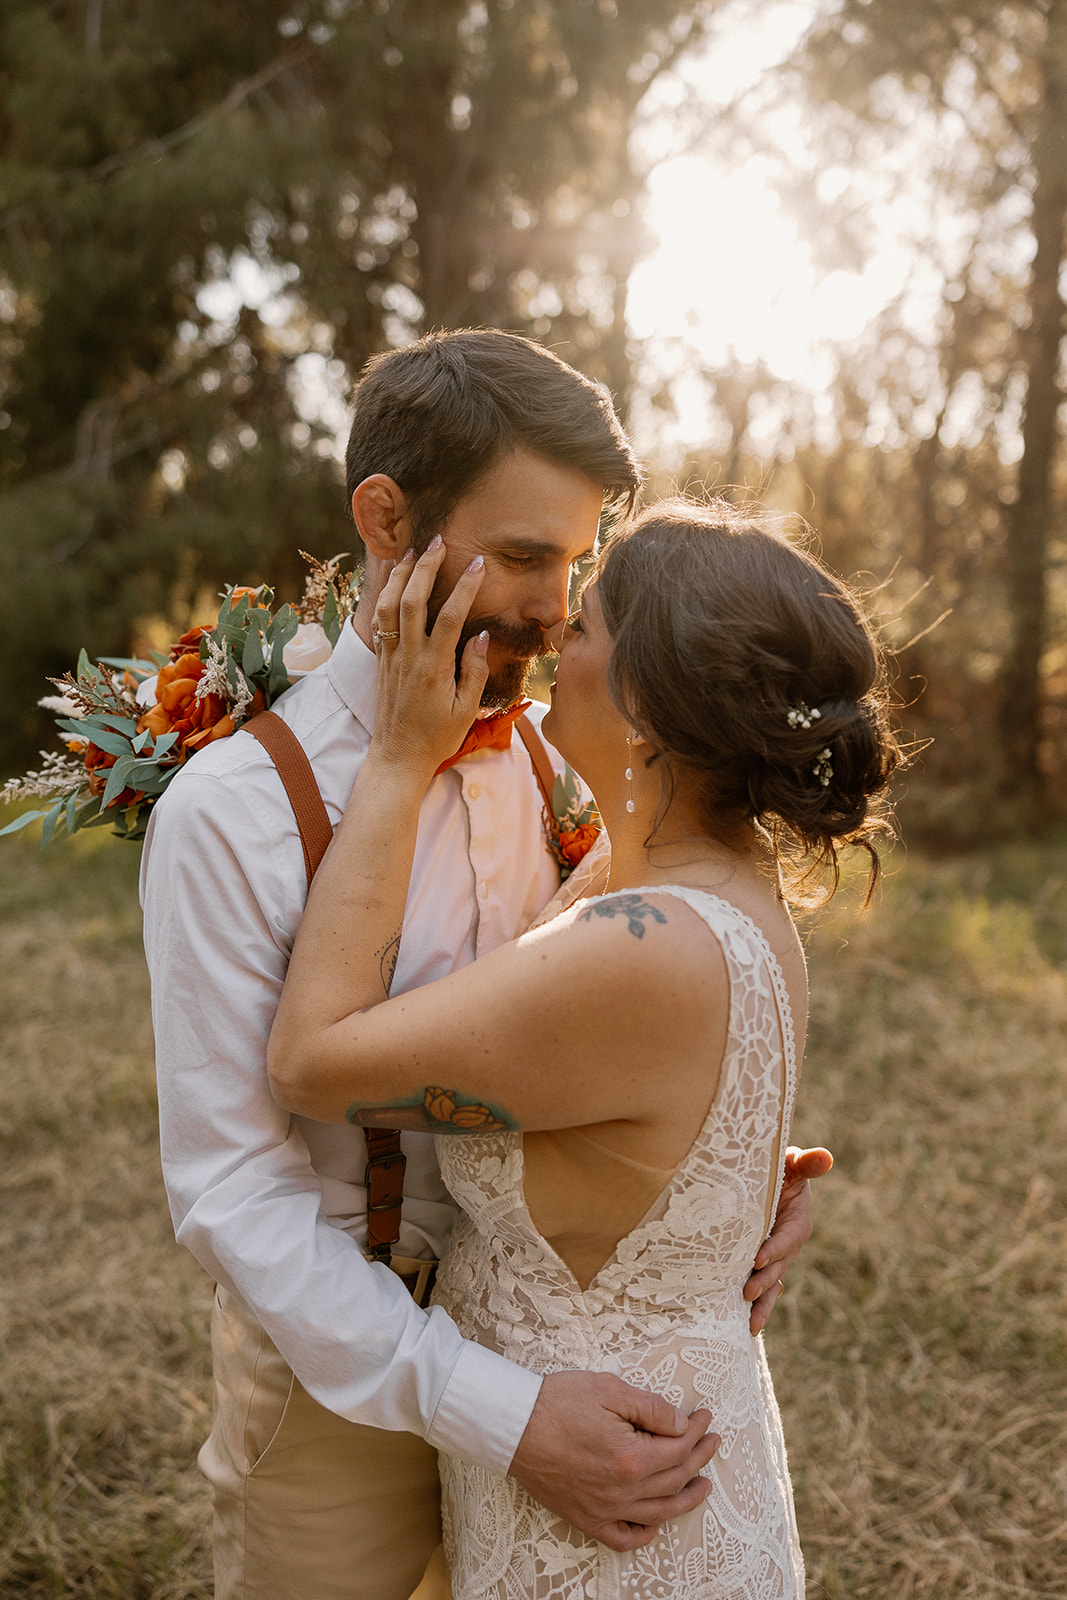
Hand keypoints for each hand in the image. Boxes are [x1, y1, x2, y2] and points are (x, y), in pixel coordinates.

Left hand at [367, 538, 487, 777]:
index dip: (464, 588)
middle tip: (438, 541)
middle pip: (412, 600)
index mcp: (433, 669)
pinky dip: (383, 594)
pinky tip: (391, 579)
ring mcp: (391, 657)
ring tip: (412, 551)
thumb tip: (480, 635)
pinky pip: (379, 620)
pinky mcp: (381, 661)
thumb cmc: (436, 738)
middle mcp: (408, 658)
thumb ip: (474, 671)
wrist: (397, 758)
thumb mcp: (466, 711)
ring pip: (388, 606)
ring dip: (399, 575)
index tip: (478, 565)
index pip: (449, 618)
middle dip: (425, 567)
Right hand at [509, 1370, 719, 1551]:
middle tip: (712, 1440)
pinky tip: (657, 1522)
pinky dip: (645, 1533)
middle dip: (699, 1457)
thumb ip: (651, 1408)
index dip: (696, 1430)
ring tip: (704, 1485)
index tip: (705, 1416)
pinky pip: (624, 1537)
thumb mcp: (609, 1390)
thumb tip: (680, 1423)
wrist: (513, 1425)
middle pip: (674, 1478)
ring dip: (686, 1498)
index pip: (678, 1447)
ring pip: (658, 1511)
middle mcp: (622, 1491)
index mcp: (631, 1458)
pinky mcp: (585, 1517)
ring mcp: (604, 1508)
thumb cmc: (557, 1402)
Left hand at [743, 1145, 832, 1334]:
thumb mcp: (791, 1164)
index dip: (775, 1249)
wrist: (766, 1182)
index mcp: (798, 1222)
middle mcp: (789, 1244)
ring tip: (750, 1323)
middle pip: (778, 1266)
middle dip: (764, 1280)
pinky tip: (747, 1325)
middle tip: (747, 1292)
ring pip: (772, 1284)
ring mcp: (776, 1258)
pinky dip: (759, 1307)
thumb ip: (806, 1164)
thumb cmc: (779, 1169)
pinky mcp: (763, 1266)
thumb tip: (826, 1157)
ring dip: (763, 1304)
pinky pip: (764, 1289)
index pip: (788, 1238)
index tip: (758, 1259)